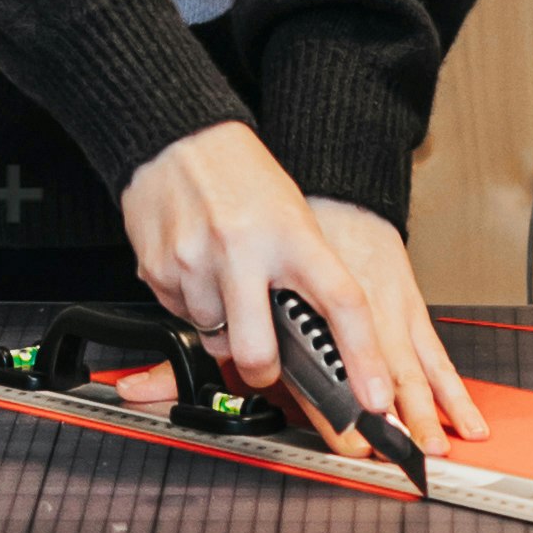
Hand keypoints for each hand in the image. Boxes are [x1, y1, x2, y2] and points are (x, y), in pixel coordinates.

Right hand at [113, 132, 481, 459]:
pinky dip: (196, 308)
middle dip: (264, 373)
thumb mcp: (292, 213)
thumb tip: (318, 338)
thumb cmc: (240, 175)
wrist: (173, 136)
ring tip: (226, 282)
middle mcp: (242, 250)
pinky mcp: (157, 272)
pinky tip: (200, 271)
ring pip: (216, 341)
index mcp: (291, 234)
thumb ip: (304, 272)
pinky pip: (183, 319)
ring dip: (225, 330)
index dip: (363, 358)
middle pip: (258, 353)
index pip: (340, 304)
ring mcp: (196, 263)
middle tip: (267, 365)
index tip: (375, 397)